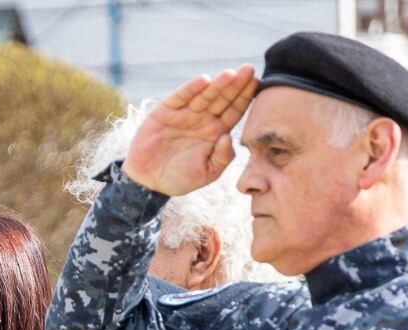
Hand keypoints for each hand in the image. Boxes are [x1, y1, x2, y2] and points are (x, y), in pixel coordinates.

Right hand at [125, 65, 257, 196]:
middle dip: (236, 84)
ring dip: (218, 84)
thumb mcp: (208, 173)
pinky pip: (181, 97)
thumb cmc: (180, 179)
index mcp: (216, 132)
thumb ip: (223, 157)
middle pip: (223, 98)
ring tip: (230, 74)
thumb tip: (229, 136)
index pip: (234, 110)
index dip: (245, 97)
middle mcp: (202, 119)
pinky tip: (204, 80)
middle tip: (249, 69)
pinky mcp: (165, 111)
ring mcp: (184, 114)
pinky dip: (191, 88)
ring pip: (205, 95)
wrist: (149, 182)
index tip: (258, 83)